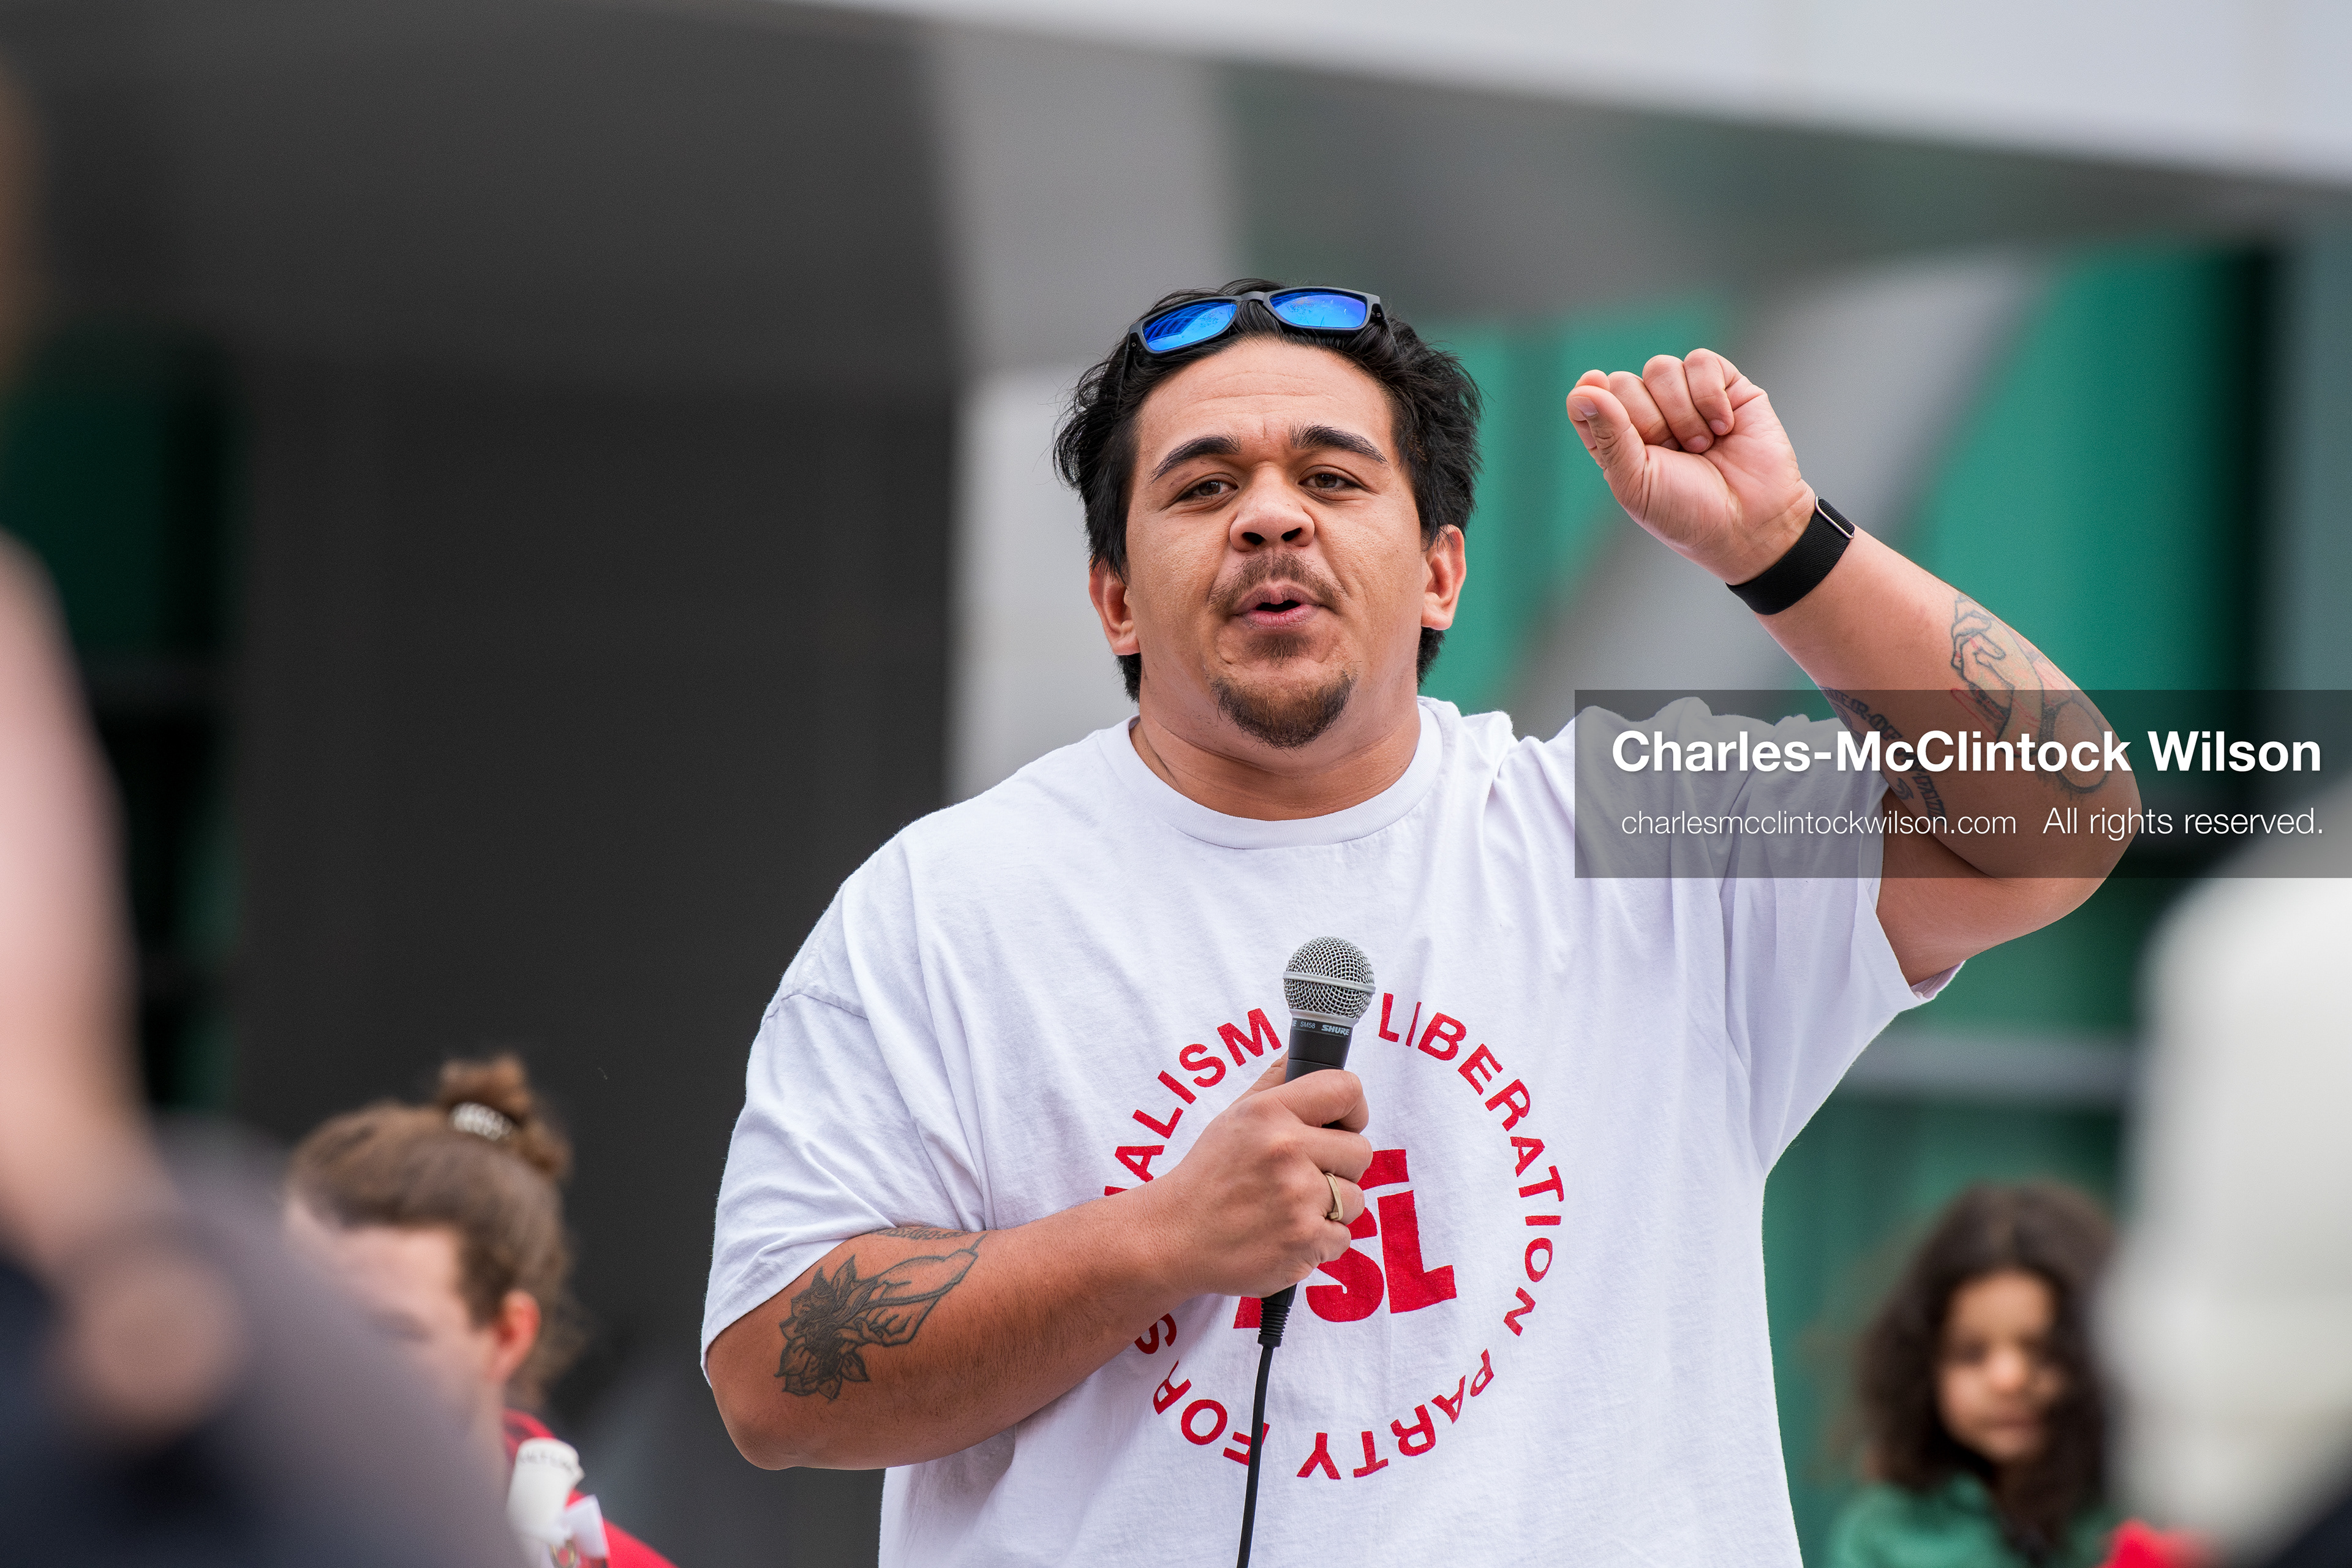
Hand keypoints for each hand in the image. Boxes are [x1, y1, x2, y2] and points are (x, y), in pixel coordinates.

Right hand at [1131, 1057, 1370, 1299]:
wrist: (1173, 1238)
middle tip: (1306, 1175)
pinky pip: (1342, 1237)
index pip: (1346, 1089)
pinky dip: (1320, 1241)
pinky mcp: (1304, 1240)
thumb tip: (1303, 1051)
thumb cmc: (1208, 1176)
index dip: (1354, 1108)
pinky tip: (1286, 1234)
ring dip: (1331, 1208)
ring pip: (1356, 1198)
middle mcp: (1286, 1149)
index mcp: (1269, 1112)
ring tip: (1290, 1209)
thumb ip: (1275, 1082)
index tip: (1344, 1124)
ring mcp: (1297, 1198)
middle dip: (1340, 1166)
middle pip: (1361, 1151)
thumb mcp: (1234, 1117)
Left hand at [1566, 350, 1813, 584]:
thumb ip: (1608, 435)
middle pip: (1623, 382)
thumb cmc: (1688, 512)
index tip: (1595, 398)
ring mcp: (1686, 398)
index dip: (1590, 397)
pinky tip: (1724, 427)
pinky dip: (1709, 396)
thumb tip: (1582, 391)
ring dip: (1680, 412)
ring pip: (1660, 368)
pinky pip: (1700, 362)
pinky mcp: (1724, 385)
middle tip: (1674, 453)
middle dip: (1648, 420)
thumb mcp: (1636, 482)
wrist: (1751, 521)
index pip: (1588, 402)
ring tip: (1701, 446)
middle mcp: (1649, 415)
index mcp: (1619, 441)